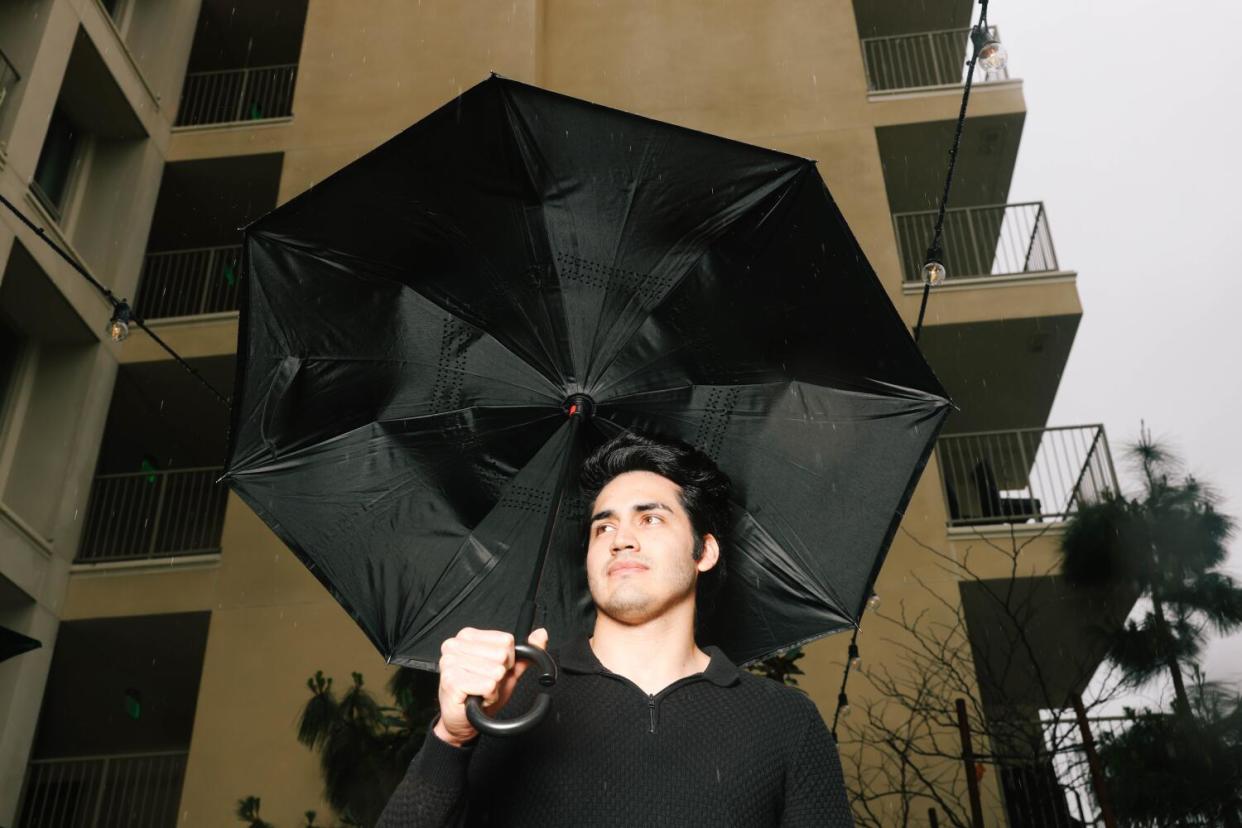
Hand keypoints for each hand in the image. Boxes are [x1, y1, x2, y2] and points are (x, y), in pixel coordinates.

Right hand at [433, 626, 549, 746]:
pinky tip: (477, 697)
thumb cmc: (481, 692)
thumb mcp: (507, 670)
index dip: (508, 658)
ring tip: (481, 690)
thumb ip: (525, 653)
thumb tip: (541, 634)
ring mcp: (450, 662)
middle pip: (501, 655)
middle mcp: (455, 645)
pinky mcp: (451, 680)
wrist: (463, 718)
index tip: (495, 668)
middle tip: (487, 681)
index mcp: (467, 636)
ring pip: (495, 671)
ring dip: (494, 687)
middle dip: (500, 673)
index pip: (506, 640)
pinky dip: (488, 696)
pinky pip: (488, 685)